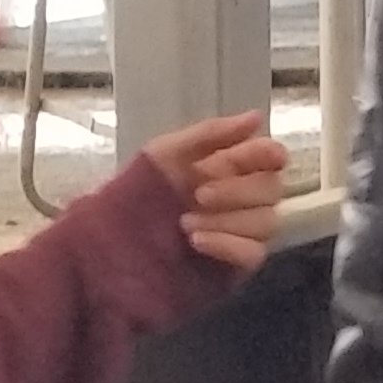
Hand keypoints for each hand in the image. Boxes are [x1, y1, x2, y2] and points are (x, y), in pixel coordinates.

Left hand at [143, 111, 288, 268]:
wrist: (111, 243)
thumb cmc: (135, 192)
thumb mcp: (165, 153)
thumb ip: (211, 134)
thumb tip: (256, 118)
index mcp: (229, 167)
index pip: (270, 157)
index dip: (271, 155)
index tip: (263, 156)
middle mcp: (242, 198)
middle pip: (272, 189)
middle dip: (238, 190)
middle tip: (199, 195)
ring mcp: (241, 233)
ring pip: (266, 222)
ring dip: (227, 220)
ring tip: (185, 224)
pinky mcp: (235, 264)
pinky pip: (253, 253)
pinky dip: (228, 245)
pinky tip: (197, 241)